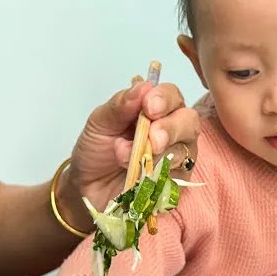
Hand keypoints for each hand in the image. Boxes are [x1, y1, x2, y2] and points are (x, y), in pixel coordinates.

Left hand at [60, 81, 200, 226]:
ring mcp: (178, 156)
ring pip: (185, 149)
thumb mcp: (100, 123)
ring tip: (125, 159)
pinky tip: (138, 176)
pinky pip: (179, 175)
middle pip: (189, 121)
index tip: (149, 107)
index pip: (171, 96)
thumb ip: (120, 105)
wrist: (87, 189)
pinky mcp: (177, 182)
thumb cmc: (96, 152)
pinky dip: (157, 173)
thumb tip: (142, 86)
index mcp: (155, 109)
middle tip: (152, 139)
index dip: (164, 99)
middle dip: (170, 128)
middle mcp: (173, 130)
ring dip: (157, 154)